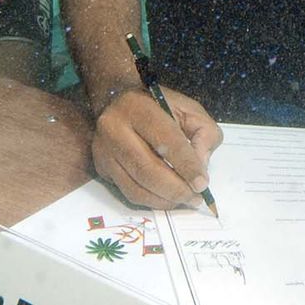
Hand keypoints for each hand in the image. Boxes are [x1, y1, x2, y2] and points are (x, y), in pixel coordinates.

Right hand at [92, 87, 222, 209]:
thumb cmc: (158, 106)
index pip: (165, 140)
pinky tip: (167, 199)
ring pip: (136, 186)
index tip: (202, 184)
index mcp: (138, 107)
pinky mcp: (101, 168)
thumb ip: (203, 133)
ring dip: (165, 200)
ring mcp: (104, 150)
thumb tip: (200, 167)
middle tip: (196, 197)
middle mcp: (114, 128)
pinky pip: (128, 192)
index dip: (186, 165)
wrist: (117, 102)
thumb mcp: (188, 109)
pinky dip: (152, 201)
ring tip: (185, 200)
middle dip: (176, 189)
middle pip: (147, 168)